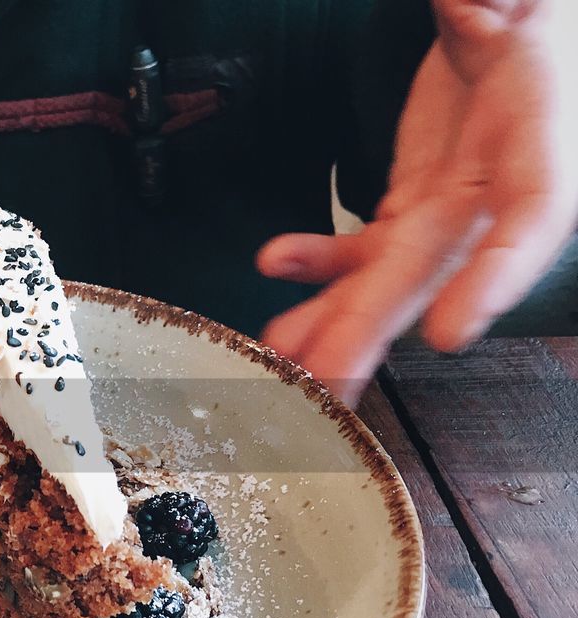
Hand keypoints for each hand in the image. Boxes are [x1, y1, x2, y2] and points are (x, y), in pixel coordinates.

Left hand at [257, 0, 577, 404]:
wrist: (522, 19)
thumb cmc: (524, 6)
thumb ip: (494, 3)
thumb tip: (472, 5)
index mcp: (541, 123)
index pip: (532, 210)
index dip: (495, 272)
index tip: (451, 331)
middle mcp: (497, 176)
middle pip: (437, 263)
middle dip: (376, 325)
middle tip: (327, 380)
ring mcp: (455, 197)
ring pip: (394, 271)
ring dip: (336, 320)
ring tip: (285, 360)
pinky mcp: (421, 199)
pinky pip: (369, 243)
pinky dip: (321, 261)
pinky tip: (277, 265)